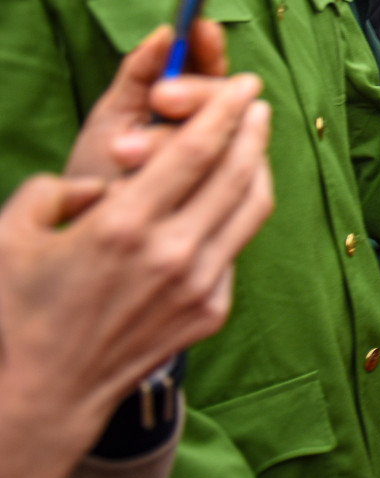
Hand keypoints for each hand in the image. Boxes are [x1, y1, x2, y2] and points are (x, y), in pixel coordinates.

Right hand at [0, 70, 270, 477]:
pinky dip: (237, 213)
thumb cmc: (22, 309)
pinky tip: (228, 197)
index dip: (227, 109)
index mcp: (123, 226)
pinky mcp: (212, 310)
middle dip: (253, 128)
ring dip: (257, 167)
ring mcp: (199, 285)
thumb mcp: (16, 232)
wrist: (46, 393)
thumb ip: (58, 188)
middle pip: (237, 171)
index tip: (245, 83)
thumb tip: (107, 178)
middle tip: (257, 102)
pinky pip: (235, 247)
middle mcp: (172, 253)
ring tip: (253, 141)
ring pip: (251, 208)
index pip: (196, 150)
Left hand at [66, 22, 230, 181]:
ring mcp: (222, 159)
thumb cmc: (99, 174)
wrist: (95, 238)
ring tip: (123, 153)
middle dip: (192, 94)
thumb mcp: (111, 118)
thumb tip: (166, 31)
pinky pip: (225, 175)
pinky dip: (184, 176)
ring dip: (170, 139)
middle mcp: (212, 125)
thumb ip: (138, 75)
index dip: (209, 47)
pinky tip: (140, 182)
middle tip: (160, 99)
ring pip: (220, 134)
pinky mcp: (228, 194)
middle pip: (223, 96)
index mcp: (186, 99)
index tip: (200, 28)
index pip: (210, 64)